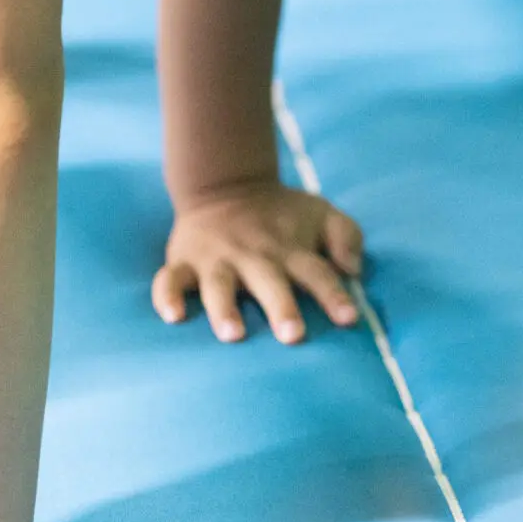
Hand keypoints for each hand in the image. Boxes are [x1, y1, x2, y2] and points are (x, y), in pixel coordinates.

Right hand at [153, 180, 364, 343]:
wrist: (225, 186)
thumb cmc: (282, 215)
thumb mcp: (321, 214)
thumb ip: (346, 237)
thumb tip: (355, 269)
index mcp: (290, 249)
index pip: (317, 272)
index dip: (333, 295)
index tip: (349, 318)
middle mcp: (254, 256)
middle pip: (269, 283)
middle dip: (281, 308)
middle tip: (293, 335)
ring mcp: (216, 259)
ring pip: (218, 286)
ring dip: (224, 309)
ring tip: (232, 335)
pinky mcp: (184, 261)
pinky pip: (170, 280)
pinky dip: (166, 297)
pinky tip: (173, 317)